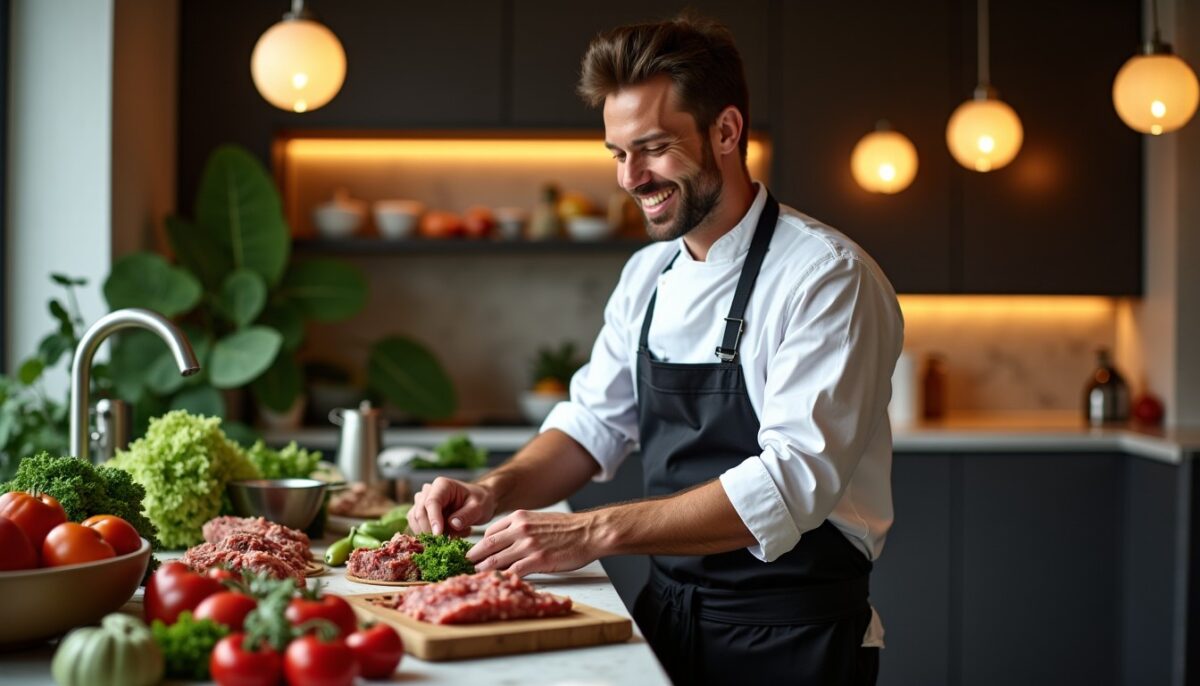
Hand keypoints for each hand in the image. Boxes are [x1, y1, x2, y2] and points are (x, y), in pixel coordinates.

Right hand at [408, 477, 496, 536]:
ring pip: (416, 521)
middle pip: (420, 512)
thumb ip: (467, 515)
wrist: (478, 503)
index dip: (433, 519)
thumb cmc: (479, 501)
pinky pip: (417, 527)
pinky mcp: (421, 515)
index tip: (438, 535)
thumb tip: (453, 524)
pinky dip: (429, 536)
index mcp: (442, 485)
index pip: (431, 502)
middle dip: (431, 530)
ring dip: (431, 534)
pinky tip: (449, 535)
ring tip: (455, 535)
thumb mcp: (479, 507)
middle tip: (450, 540)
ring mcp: (422, 503)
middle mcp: (428, 492)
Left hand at [467, 509, 601, 576]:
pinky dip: (503, 578)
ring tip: (476, 576)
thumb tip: (507, 539)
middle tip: (464, 566)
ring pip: (496, 560)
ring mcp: (528, 545)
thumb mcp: (539, 519)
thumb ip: (521, 527)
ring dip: (484, 570)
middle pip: (488, 545)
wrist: (589, 532)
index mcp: (519, 517)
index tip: (473, 553)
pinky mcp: (537, 560)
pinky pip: (513, 571)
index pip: (491, 531)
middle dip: (474, 557)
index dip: (480, 544)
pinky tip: (499, 583)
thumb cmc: (568, 528)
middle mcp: (520, 529)